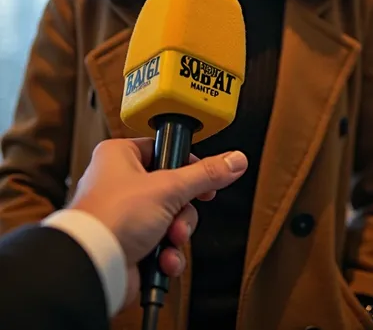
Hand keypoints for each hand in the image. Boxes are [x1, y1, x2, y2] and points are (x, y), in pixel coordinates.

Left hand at [70, 138, 247, 304]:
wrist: (92, 266)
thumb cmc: (112, 217)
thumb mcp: (169, 187)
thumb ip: (205, 174)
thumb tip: (234, 160)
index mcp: (120, 156)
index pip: (163, 151)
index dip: (187, 165)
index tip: (204, 179)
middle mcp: (119, 183)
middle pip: (172, 189)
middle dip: (182, 211)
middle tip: (179, 216)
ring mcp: (123, 215)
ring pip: (169, 219)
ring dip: (177, 234)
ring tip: (169, 240)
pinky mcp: (128, 243)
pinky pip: (159, 244)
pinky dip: (166, 254)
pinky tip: (163, 259)